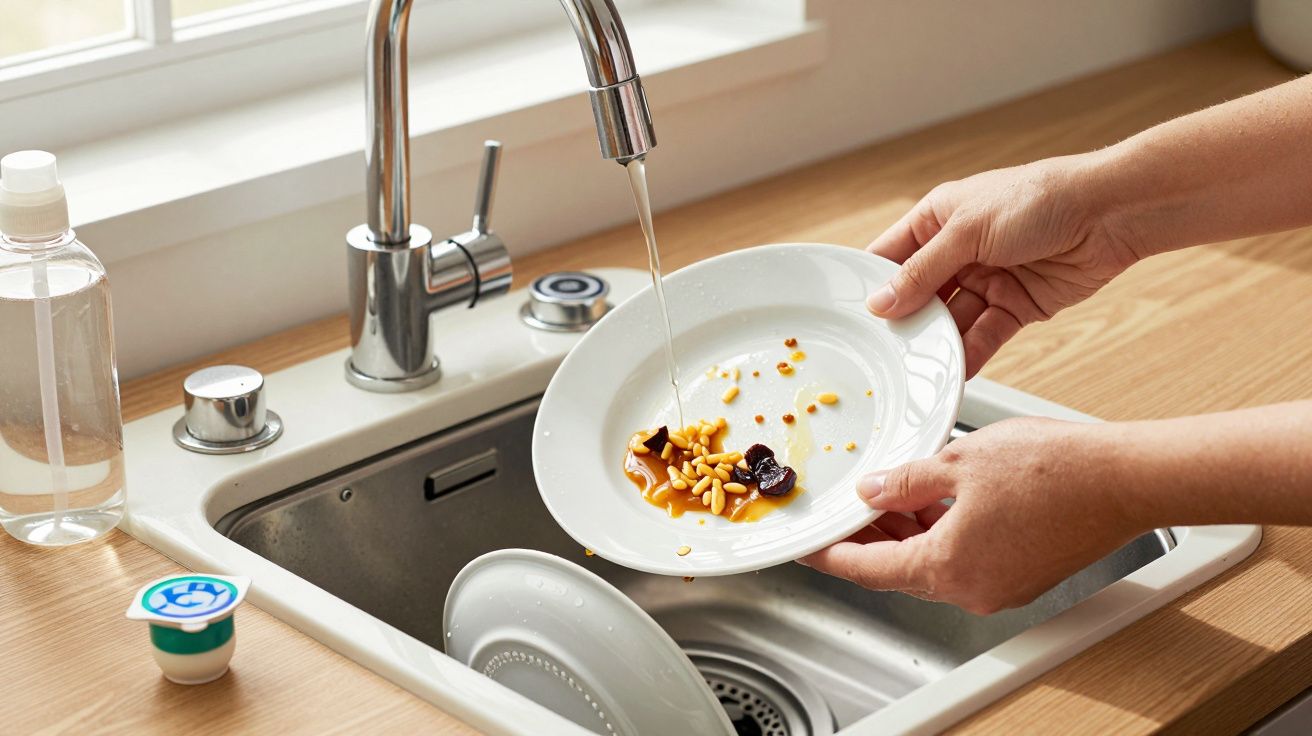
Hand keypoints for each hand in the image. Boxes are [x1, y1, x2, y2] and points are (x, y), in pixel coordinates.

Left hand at [799, 417, 1144, 613]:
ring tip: (888, 493)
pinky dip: (941, 533)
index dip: (832, 554)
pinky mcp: (1023, 574)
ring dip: (906, 532)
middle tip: (845, 511)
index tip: (809, 545)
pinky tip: (932, 498)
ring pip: (933, 563)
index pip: (868, 569)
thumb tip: (875, 490)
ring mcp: (1000, 586)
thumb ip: (906, 480)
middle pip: (899, 569)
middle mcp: (972, 588)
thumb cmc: (1056, 469)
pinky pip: (964, 559)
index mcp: (947, 566)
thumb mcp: (960, 460)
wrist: (1126, 478)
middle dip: (868, 538)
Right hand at [866, 154, 1139, 377]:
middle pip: (918, 295)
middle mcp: (958, 250)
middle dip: (905, 322)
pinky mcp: (1016, 305)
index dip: (870, 285)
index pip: (890, 256)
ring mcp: (987, 279)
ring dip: (938, 342)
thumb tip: (881, 302)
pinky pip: (984, 334)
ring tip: (921, 365)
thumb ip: (923, 271)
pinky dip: (971, 353)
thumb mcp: (967, 231)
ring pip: (951, 320)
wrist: (1110, 213)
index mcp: (938, 219)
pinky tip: (955, 369)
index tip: (851, 318)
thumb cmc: (1040, 198)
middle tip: (885, 350)